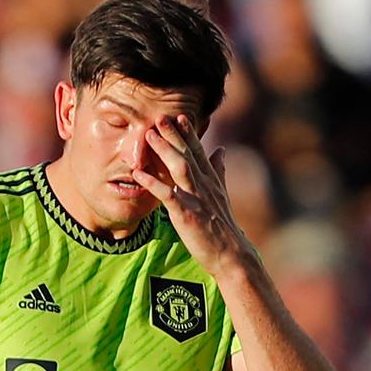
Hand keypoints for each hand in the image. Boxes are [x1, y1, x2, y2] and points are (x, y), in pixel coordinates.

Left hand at [131, 115, 254, 277]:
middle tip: (159, 117)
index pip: (199, 152)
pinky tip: (139, 174)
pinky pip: (168, 196)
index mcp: (210, 180)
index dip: (189, 134)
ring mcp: (196, 199)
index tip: (179, 116)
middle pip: (188, 154)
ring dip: (165, 150)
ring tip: (150, 135)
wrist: (231, 253)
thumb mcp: (222, 194)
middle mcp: (204, 185)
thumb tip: (221, 149)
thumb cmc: (223, 226)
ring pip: (181, 168)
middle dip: (174, 135)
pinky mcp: (187, 215)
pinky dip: (153, 183)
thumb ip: (219, 170)